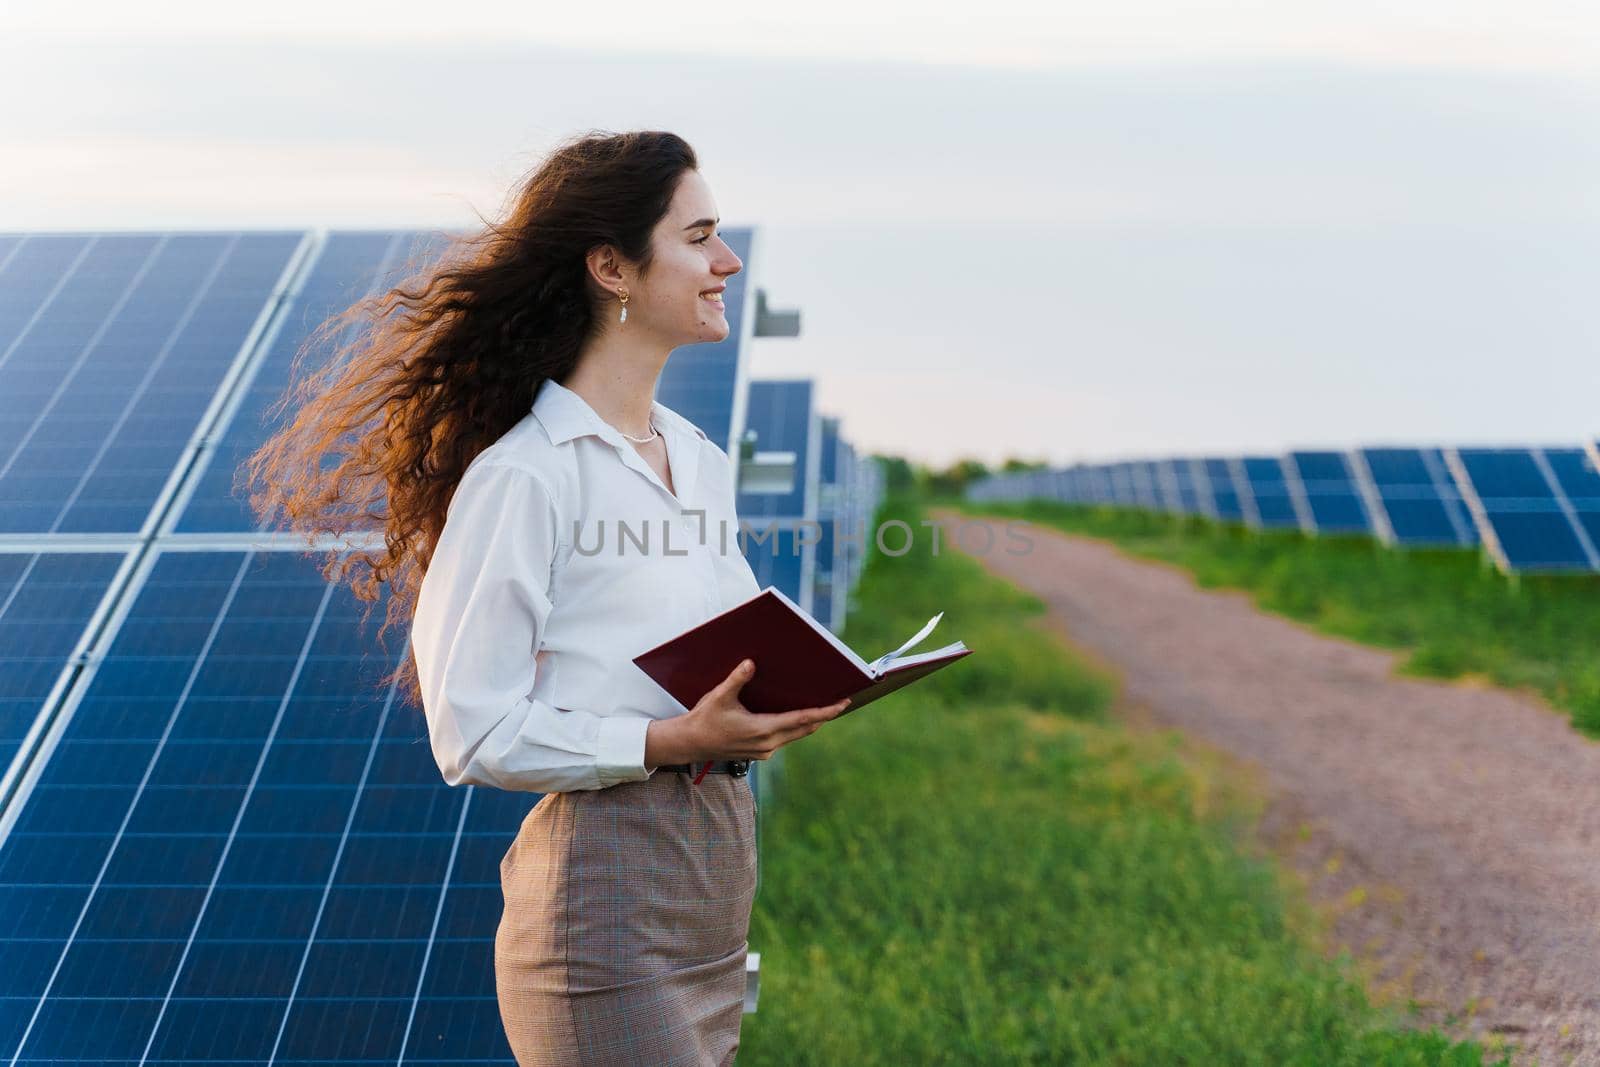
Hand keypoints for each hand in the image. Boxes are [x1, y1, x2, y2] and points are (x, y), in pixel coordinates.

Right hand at [645, 659, 849, 765]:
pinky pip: (785, 739)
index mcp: (763, 730)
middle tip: (841, 701)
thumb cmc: (703, 720)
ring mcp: (764, 751)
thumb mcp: (719, 696)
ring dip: (810, 722)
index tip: (842, 704)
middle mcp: (768, 744)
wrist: (688, 744)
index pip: (803, 719)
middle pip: (805, 728)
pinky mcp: (759, 753)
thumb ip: (737, 679)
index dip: (825, 712)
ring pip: (796, 735)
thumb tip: (750, 663)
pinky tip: (797, 717)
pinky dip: (795, 727)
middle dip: (824, 716)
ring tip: (824, 708)